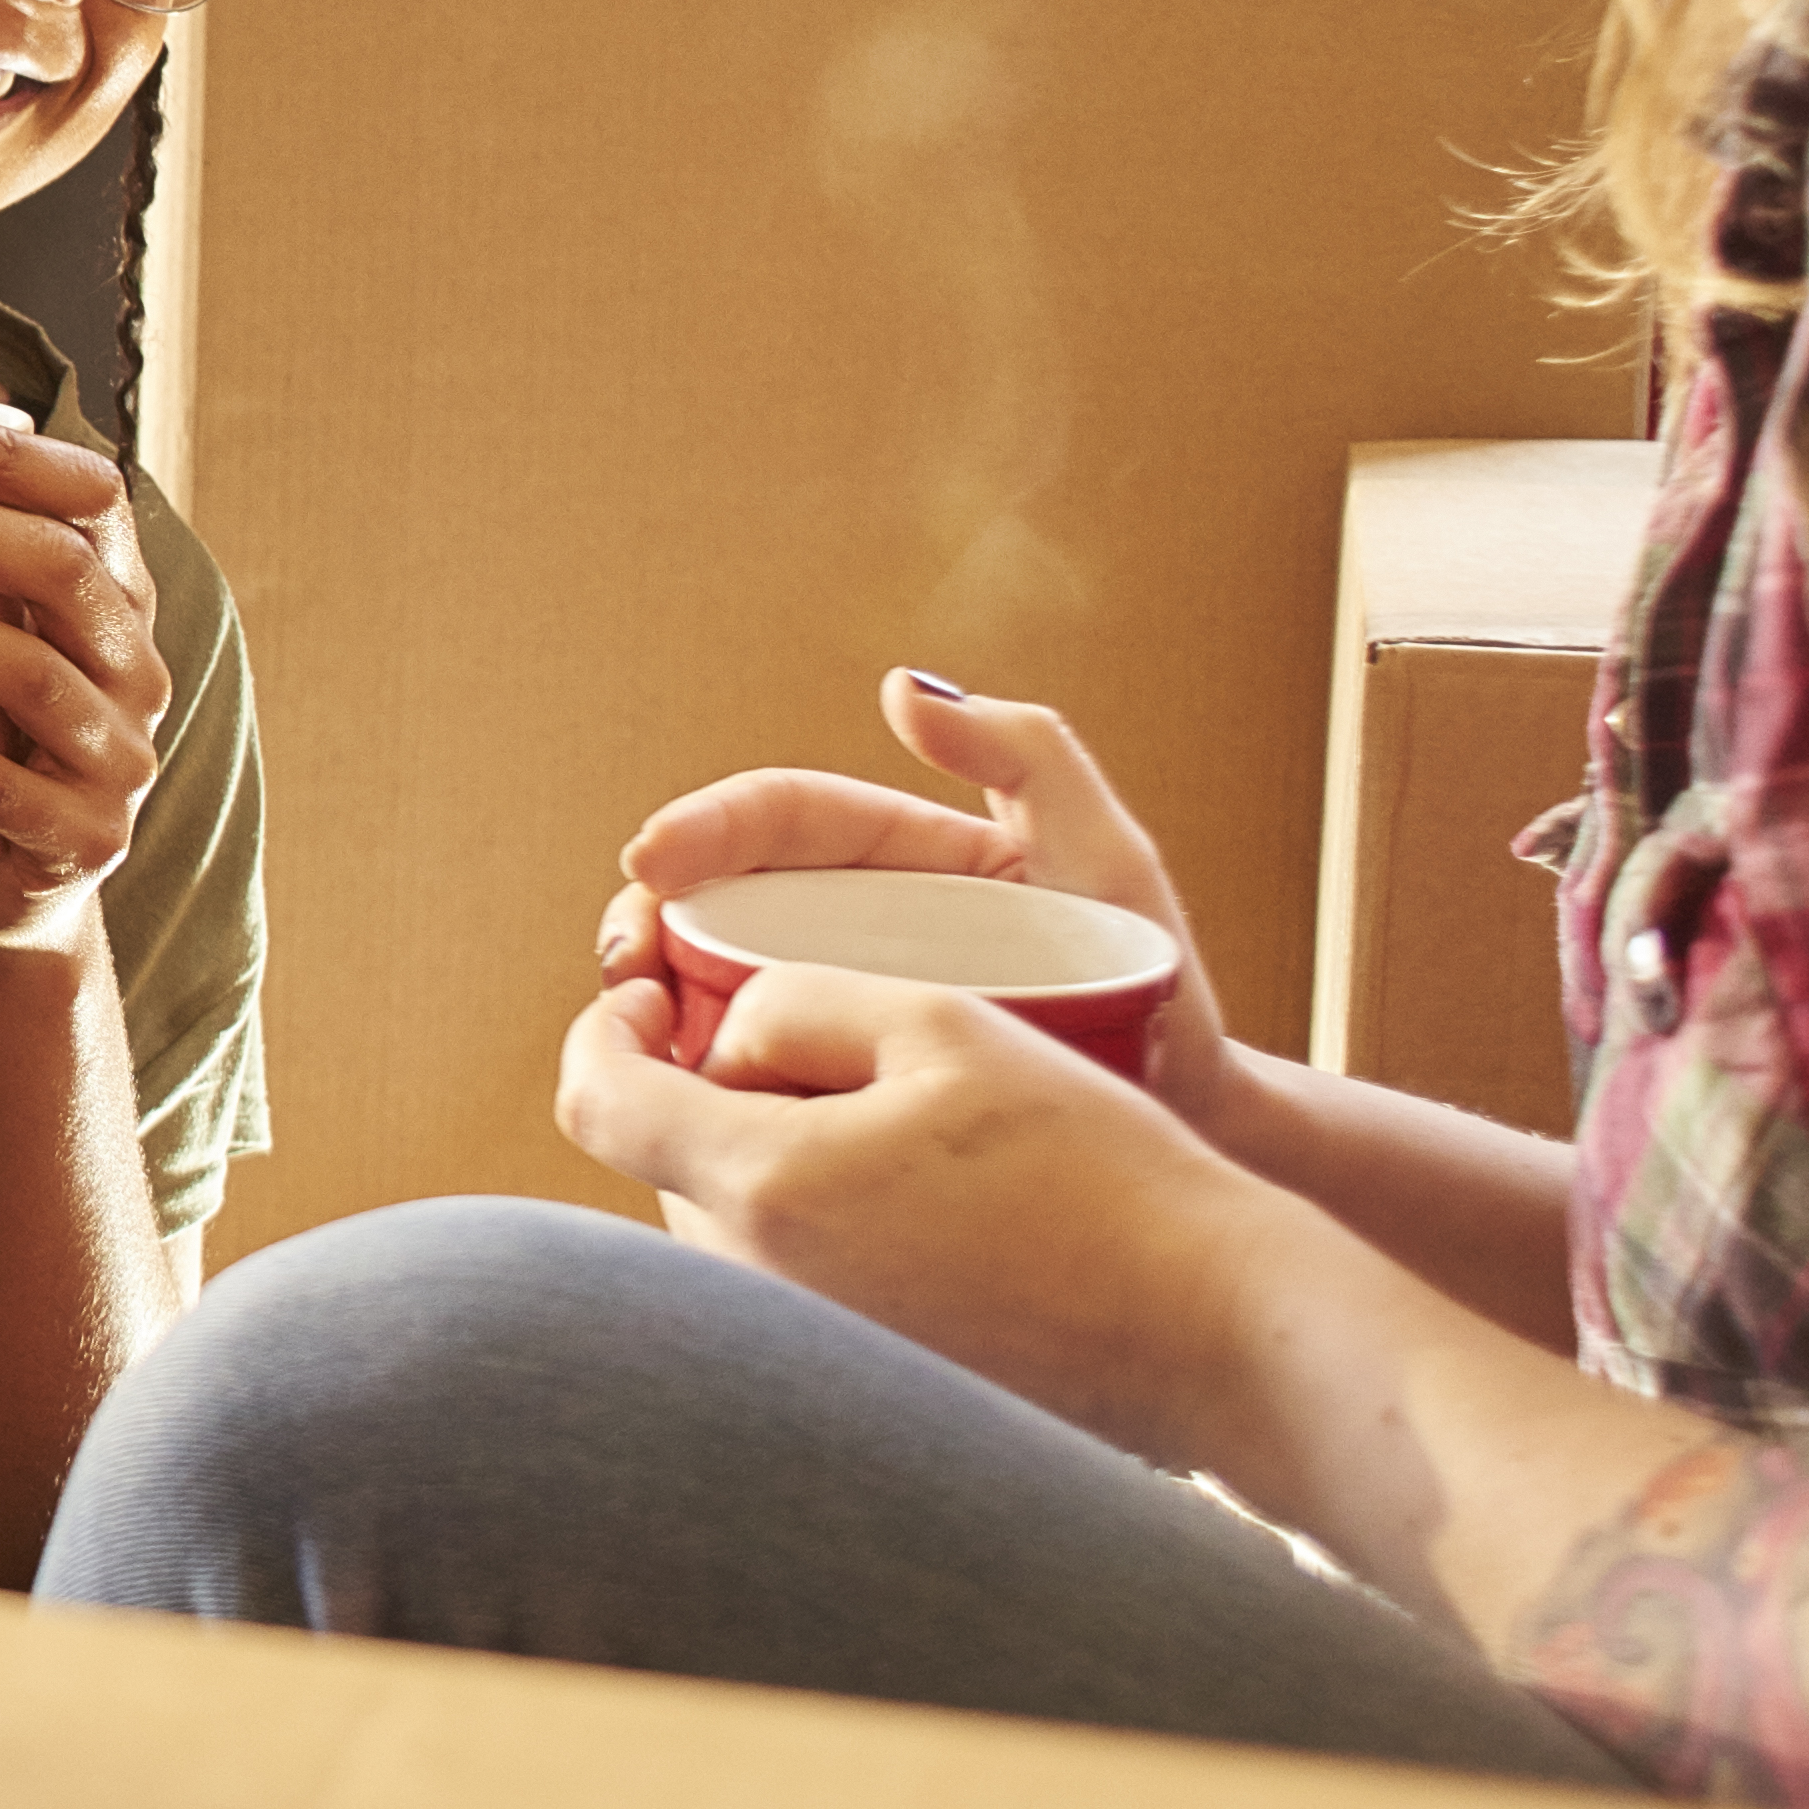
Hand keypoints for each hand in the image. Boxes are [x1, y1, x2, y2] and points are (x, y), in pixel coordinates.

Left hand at [557, 957, 1276, 1463]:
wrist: (1205, 1332)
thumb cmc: (1090, 1165)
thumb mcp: (939, 1024)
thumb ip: (791, 1005)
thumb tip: (719, 1038)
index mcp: (760, 1188)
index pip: (595, 1097)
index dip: (605, 1022)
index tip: (646, 978)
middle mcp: (752, 1289)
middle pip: (662, 1155)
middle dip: (699, 1079)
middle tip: (793, 1024)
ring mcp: (799, 1352)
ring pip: (726, 1216)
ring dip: (764, 1149)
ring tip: (883, 1108)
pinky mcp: (851, 1386)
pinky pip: (786, 1279)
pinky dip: (815, 1216)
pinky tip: (920, 1193)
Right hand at [599, 664, 1238, 1121]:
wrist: (1185, 1121)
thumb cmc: (1154, 984)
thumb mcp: (1104, 853)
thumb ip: (1027, 753)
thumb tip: (902, 686)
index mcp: (900, 858)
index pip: (778, 819)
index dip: (704, 829)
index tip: (650, 861)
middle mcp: (857, 926)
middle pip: (720, 903)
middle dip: (649, 919)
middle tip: (624, 963)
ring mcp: (845, 1006)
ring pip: (715, 990)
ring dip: (654, 1003)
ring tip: (633, 1032)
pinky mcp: (840, 1085)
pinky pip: (748, 1069)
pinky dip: (698, 1078)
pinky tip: (679, 1101)